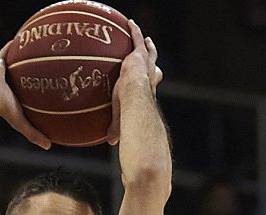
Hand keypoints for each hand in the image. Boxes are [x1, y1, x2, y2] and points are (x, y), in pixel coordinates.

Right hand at [0, 51, 50, 149]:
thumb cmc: (0, 108)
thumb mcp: (20, 122)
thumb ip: (33, 134)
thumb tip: (49, 147)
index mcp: (11, 98)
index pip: (25, 95)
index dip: (33, 93)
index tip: (41, 92)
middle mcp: (7, 84)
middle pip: (21, 78)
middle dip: (29, 75)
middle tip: (42, 71)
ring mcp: (1, 72)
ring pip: (16, 64)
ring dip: (24, 59)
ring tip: (38, 51)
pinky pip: (9, 50)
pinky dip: (16, 44)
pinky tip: (28, 36)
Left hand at [107, 19, 160, 144]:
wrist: (135, 99)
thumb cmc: (131, 112)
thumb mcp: (122, 120)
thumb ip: (116, 129)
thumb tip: (111, 141)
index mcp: (148, 91)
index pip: (152, 84)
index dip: (152, 81)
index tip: (152, 79)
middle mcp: (150, 76)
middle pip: (154, 65)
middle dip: (153, 59)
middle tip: (151, 52)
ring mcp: (145, 64)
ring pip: (149, 51)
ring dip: (146, 43)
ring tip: (144, 38)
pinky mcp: (138, 55)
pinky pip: (136, 38)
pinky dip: (134, 31)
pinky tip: (129, 23)